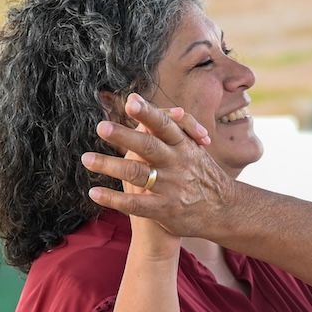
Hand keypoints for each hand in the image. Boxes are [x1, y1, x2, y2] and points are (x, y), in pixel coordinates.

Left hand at [82, 94, 234, 239]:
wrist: (226, 211)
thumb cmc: (203, 176)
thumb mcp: (195, 150)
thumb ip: (179, 132)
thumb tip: (168, 111)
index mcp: (183, 146)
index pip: (164, 125)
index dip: (148, 113)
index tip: (131, 101)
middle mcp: (177, 164)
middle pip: (148, 146)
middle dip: (124, 136)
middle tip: (101, 127)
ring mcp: (171, 187)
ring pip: (137, 174)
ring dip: (110, 165)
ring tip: (86, 159)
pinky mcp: (166, 209)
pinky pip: (135, 204)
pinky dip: (113, 199)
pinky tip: (94, 192)